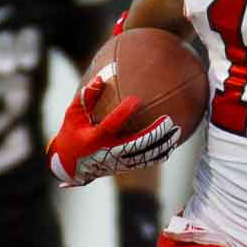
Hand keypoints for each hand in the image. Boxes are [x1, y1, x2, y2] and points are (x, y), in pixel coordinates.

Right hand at [47, 76, 178, 188]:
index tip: (135, 100)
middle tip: (169, 120)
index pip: (110, 124)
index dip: (122, 112)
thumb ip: (86, 97)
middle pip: (136, 144)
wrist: (70, 166)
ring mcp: (118, 162)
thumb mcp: (72, 115)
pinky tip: (172, 145)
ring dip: (161, 144)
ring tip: (176, 131)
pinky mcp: (124, 167)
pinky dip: (159, 154)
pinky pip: (145, 162)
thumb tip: (101, 79)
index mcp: (94, 138)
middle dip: (154, 133)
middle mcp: (108, 152)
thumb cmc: (72, 134)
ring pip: (144, 155)